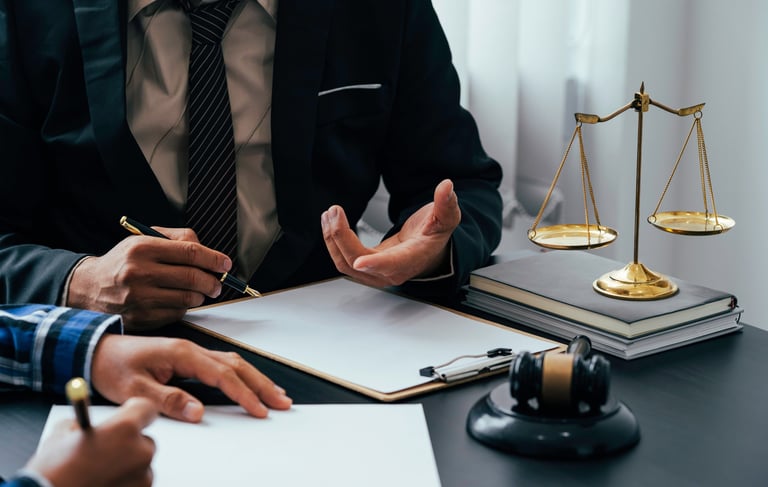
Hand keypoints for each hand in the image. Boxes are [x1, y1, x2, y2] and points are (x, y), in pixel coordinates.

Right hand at [25, 397, 156, 486]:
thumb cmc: (52, 473)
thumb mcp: (61, 436)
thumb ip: (79, 424)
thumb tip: (81, 425)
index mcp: (125, 428)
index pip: (146, 409)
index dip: (135, 411)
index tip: (126, 415)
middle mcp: (140, 451)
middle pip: (145, 440)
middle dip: (128, 444)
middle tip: (106, 452)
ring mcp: (143, 477)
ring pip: (141, 465)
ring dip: (126, 467)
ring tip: (98, 475)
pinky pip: (137, 484)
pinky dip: (125, 484)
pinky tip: (102, 485)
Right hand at [67, 227, 231, 328]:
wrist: (89, 288)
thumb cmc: (123, 263)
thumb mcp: (143, 240)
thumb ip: (177, 239)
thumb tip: (208, 253)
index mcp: (142, 248)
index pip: (190, 252)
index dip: (214, 259)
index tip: (225, 264)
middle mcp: (139, 273)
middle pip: (193, 278)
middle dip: (213, 281)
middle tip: (217, 283)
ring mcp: (140, 298)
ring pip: (189, 298)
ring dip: (200, 296)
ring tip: (196, 291)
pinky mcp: (141, 318)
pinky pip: (177, 313)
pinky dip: (183, 307)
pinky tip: (174, 300)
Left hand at [91, 334, 291, 422]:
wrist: (97, 350)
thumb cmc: (113, 367)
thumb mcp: (135, 389)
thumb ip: (168, 400)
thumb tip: (197, 411)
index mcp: (182, 353)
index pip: (222, 375)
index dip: (244, 394)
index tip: (259, 410)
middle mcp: (192, 349)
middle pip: (237, 365)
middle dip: (262, 384)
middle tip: (282, 401)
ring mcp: (193, 352)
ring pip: (234, 363)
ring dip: (256, 379)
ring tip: (275, 394)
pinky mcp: (190, 358)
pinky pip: (224, 365)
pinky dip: (243, 375)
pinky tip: (250, 384)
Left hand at [321, 179, 460, 286]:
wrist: (427, 251)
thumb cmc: (434, 235)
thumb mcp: (445, 218)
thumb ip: (446, 204)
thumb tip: (447, 186)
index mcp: (412, 258)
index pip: (393, 264)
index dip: (376, 264)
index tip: (360, 261)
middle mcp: (392, 271)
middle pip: (358, 263)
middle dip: (341, 237)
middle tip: (334, 211)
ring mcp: (376, 273)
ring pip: (346, 264)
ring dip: (333, 240)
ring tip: (329, 215)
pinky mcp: (365, 268)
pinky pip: (344, 260)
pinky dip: (334, 243)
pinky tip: (330, 224)